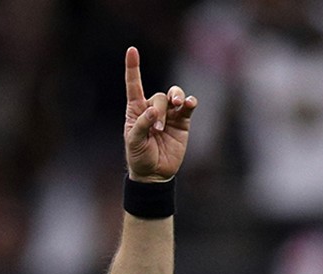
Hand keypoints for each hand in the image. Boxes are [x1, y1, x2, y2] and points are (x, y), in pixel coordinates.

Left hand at [123, 46, 196, 182]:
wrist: (154, 173)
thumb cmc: (139, 156)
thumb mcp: (134, 142)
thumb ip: (142, 124)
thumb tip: (155, 110)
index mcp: (136, 110)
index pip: (134, 85)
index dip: (133, 68)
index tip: (131, 50)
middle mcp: (153, 108)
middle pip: (159, 96)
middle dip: (160, 110)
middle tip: (157, 129)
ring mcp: (169, 114)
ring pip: (174, 95)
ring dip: (177, 98)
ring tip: (179, 106)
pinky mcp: (182, 122)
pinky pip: (188, 107)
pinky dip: (190, 103)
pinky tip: (190, 104)